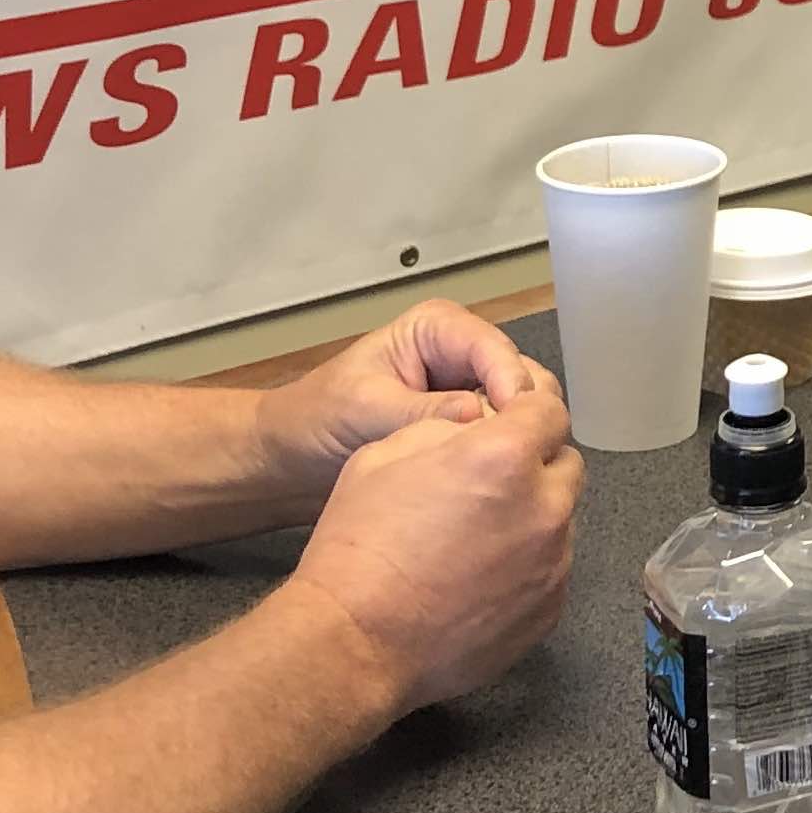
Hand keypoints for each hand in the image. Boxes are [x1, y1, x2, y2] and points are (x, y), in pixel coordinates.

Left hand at [257, 300, 560, 505]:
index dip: (511, 384)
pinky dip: (502, 457)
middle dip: (520, 413)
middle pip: (519, 375)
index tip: (517, 425)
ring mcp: (468, 392)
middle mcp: (461, 354)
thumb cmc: (316, 420)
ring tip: (507, 473)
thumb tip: (479, 417)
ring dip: (514, 438)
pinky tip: (497, 482)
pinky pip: (501, 439)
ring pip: (518, 410)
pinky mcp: (466, 429)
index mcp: (437, 329)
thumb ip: (421, 410)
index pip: (494, 348)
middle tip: (518, 456)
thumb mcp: (365, 408)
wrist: (291, 460)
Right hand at [288, 390, 581, 715]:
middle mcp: (544, 507)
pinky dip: (527, 566)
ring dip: (532, 517)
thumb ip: (446, 429)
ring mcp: (553, 564)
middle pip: (565, 466)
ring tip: (476, 539)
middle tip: (486, 483)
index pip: (550, 412)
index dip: (527, 413)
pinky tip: (479, 579)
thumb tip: (477, 428)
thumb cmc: (358, 545)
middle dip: (534, 464)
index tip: (508, 423)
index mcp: (505, 457)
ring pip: (561, 521)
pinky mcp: (549, 611)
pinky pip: (551, 570)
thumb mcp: (384, 455)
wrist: (356, 641)